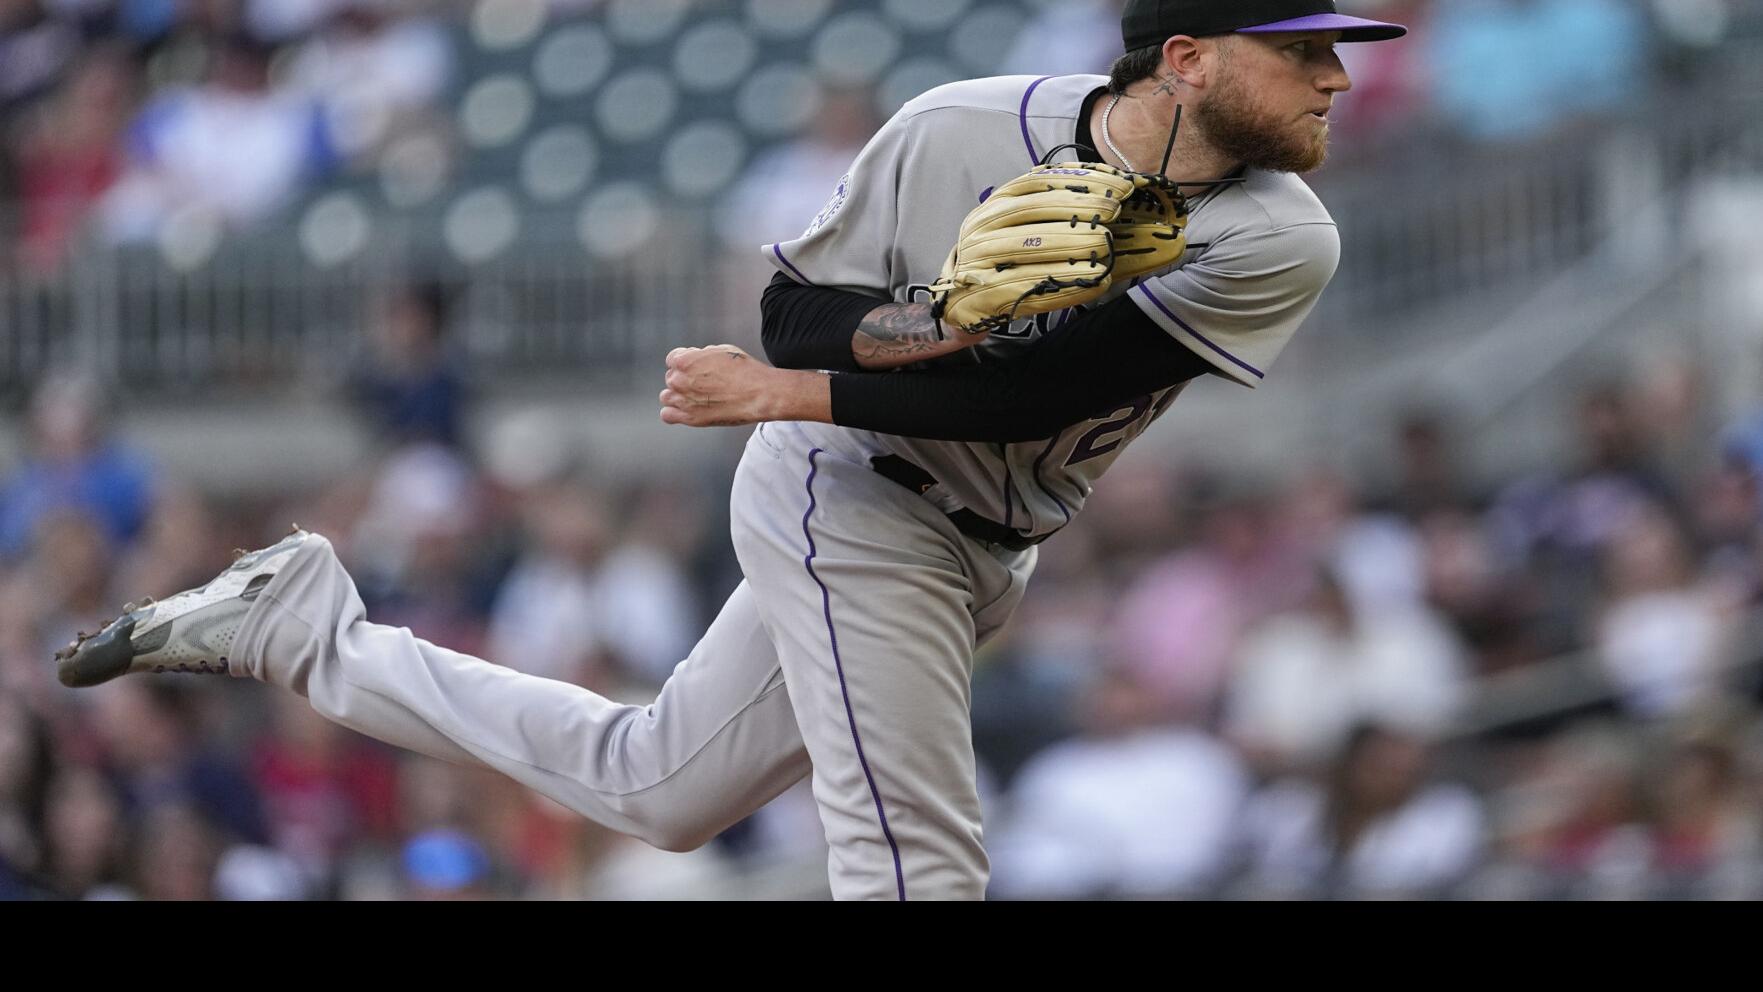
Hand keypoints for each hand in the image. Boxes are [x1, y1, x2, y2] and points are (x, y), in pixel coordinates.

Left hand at [660, 345, 827, 426]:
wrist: (758, 394)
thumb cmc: (745, 371)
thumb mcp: (721, 350)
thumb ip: (701, 355)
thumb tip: (696, 359)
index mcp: (685, 361)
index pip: (672, 359)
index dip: (685, 363)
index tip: (696, 368)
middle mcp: (679, 380)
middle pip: (671, 378)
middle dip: (684, 379)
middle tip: (703, 383)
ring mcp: (683, 400)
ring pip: (666, 396)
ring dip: (677, 396)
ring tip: (694, 397)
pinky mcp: (690, 418)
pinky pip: (667, 415)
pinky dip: (674, 413)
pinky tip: (686, 410)